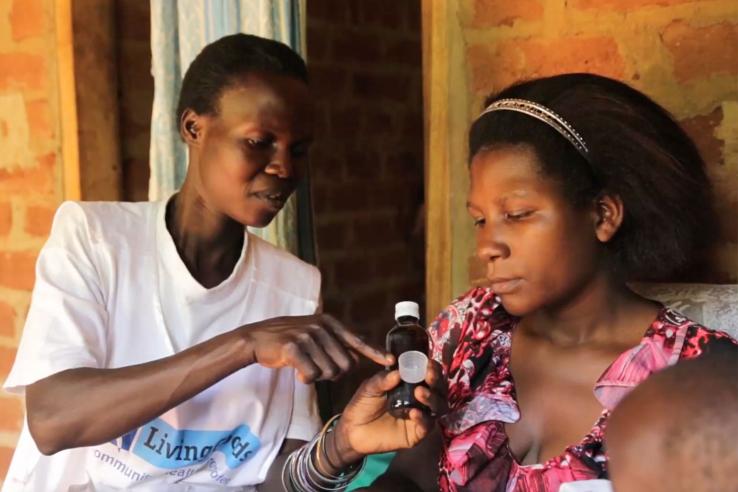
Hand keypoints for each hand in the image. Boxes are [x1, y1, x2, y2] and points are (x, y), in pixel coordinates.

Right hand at [238, 314, 391, 382]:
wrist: (257, 338)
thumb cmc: (290, 339)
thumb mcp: (316, 334)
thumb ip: (336, 343)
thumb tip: (357, 360)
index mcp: (330, 323)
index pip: (357, 340)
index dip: (375, 352)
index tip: (390, 361)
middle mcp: (321, 327)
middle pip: (345, 364)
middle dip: (335, 373)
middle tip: (318, 368)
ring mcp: (307, 336)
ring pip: (329, 372)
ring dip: (318, 376)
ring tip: (306, 367)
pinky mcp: (293, 348)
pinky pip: (311, 375)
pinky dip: (306, 379)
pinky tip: (297, 372)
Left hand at [329, 361, 447, 465]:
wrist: (352, 429)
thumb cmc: (363, 404)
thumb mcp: (370, 387)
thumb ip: (383, 380)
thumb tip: (399, 372)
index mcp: (411, 385)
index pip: (429, 374)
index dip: (433, 368)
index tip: (429, 363)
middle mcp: (420, 400)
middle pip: (439, 389)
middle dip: (436, 381)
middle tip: (429, 375)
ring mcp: (420, 416)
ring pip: (438, 407)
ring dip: (432, 398)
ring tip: (419, 392)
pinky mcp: (416, 434)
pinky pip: (427, 426)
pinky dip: (423, 418)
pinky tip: (414, 413)